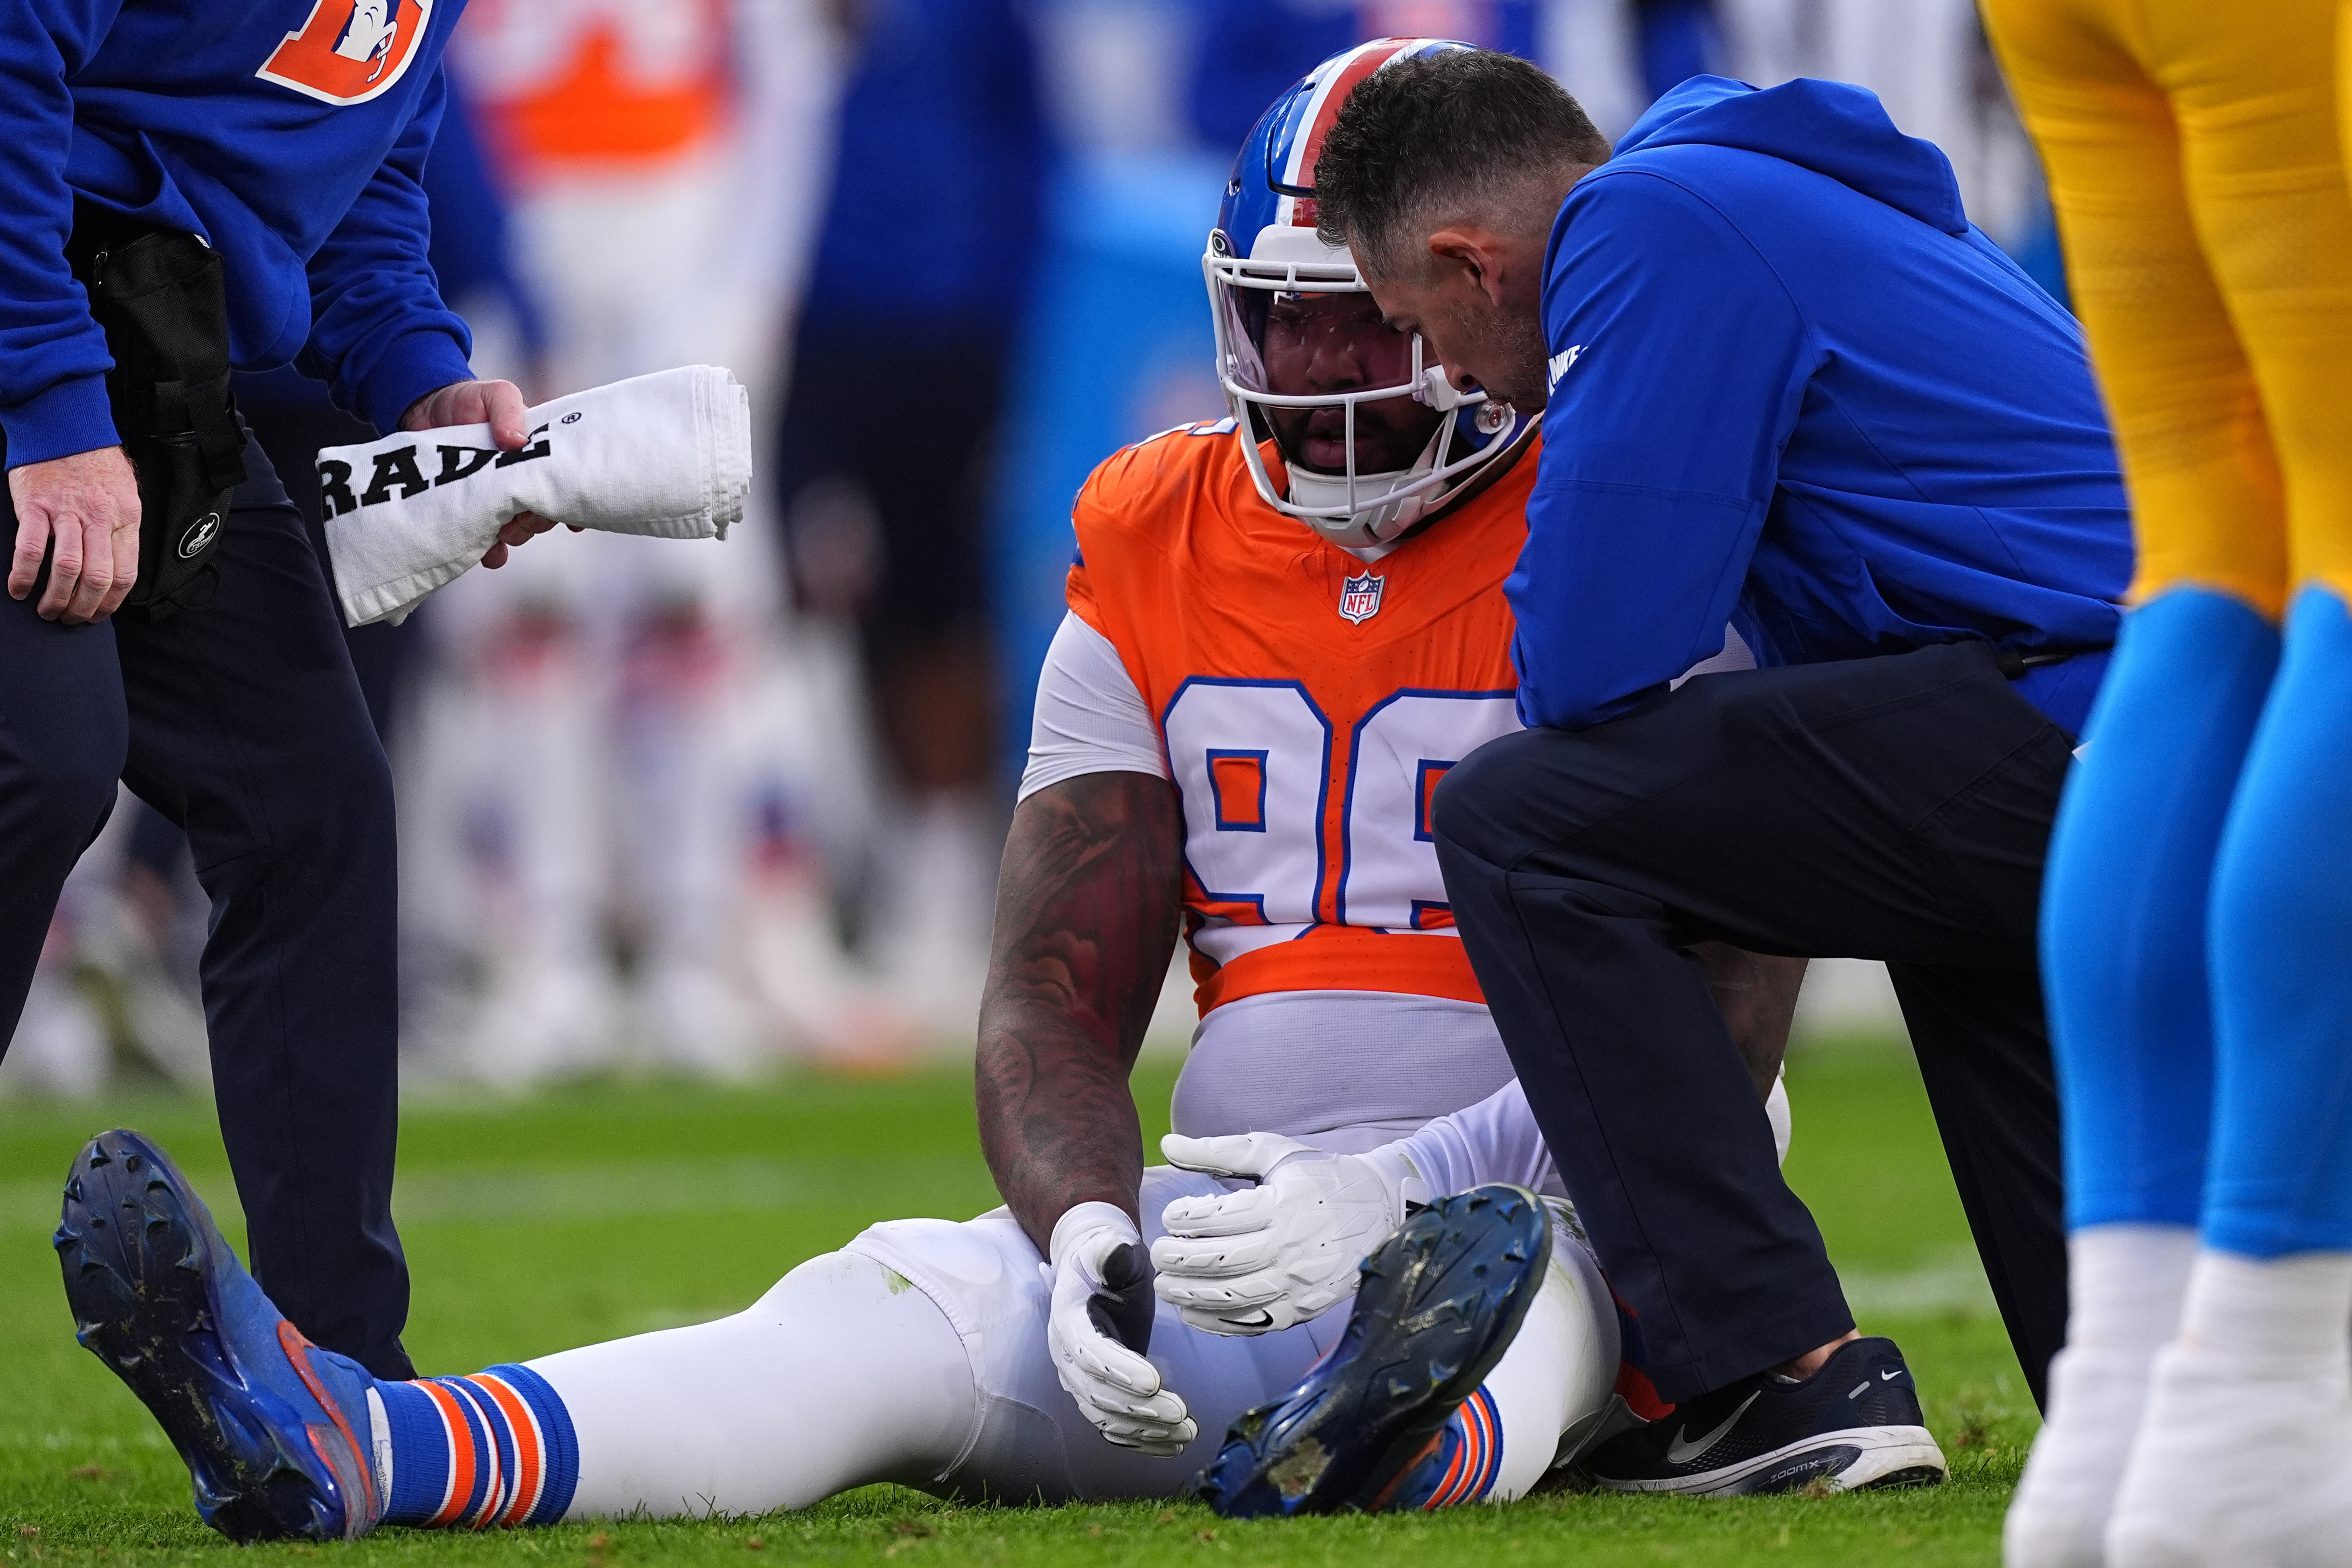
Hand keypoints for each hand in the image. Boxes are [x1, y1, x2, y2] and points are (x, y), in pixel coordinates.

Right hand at [7, 445, 141, 623]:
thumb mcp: (126, 494)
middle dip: (84, 608)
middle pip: (97, 577)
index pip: (126, 574)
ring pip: (67, 568)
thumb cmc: (96, 463)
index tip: (98, 615)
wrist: (65, 425)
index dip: (111, 603)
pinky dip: (23, 575)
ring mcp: (66, 511)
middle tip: (70, 620)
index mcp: (126, 517)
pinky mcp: (35, 505)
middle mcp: (100, 517)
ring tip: (48, 611)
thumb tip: (117, 572)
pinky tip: (18, 589)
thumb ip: (122, 530)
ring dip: (56, 599)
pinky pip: (31, 548)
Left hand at [399, 378, 572, 567]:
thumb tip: (516, 440)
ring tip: (503, 531)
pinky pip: (488, 543)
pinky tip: (492, 555)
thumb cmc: (466, 401)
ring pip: (520, 530)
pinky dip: (493, 553)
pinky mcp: (472, 512)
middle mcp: (522, 482)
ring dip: (516, 535)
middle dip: (536, 521)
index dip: (570, 504)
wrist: (421, 412)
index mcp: (536, 457)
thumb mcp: (493, 394)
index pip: (563, 485)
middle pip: (544, 513)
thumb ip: (507, 410)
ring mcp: (497, 500)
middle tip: (519, 518)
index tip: (571, 520)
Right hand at [1044, 1202, 1195, 1455]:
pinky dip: (1143, 1441)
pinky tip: (1176, 1444)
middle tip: (1181, 1413)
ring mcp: (1079, 1381)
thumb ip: (1111, 1252)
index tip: (1154, 1381)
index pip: (1089, 1353)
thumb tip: (1114, 1247)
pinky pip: (1114, 1428)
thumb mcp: (1109, 1249)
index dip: (1118, 1370)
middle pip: (1098, 1393)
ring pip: (1106, 1418)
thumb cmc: (1106, 1259)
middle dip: (1140, 1409)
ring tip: (1188, 1432)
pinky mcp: (1097, 1394)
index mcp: (1068, 1321)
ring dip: (1146, 1430)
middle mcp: (1067, 1357)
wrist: (1093, 1273)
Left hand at [1152, 1132, 1428, 1335]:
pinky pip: (1254, 1323)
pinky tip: (1193, 1311)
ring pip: (1235, 1297)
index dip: (1188, 1218)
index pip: (1223, 1217)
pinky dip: (1217, 1323)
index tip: (1170, 1216)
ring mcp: (1299, 1284)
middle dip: (1180, 1260)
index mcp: (1285, 1205)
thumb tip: (1167, 1145)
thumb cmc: (1322, 1177)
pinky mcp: (1304, 1309)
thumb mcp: (1275, 1153)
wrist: (1382, 1211)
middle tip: (1157, 1255)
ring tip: (1165, 1286)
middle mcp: (1292, 1247)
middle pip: (1223, 1261)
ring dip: (1192, 1294)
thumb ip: (1220, 1151)